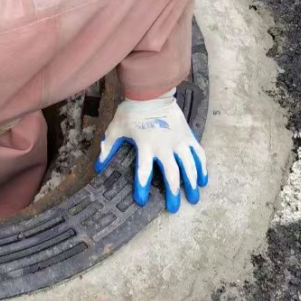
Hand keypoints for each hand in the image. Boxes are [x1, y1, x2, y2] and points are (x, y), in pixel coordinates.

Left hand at [95, 89, 207, 212]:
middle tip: (174, 208)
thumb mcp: (115, 129)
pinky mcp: (188, 136)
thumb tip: (98, 166)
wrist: (152, 92)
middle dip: (172, 193)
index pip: (144, 172)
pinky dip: (202, 167)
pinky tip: (203, 180)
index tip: (142, 201)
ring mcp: (178, 142)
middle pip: (171, 175)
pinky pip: (198, 154)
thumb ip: (108, 148)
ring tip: (193, 198)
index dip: (142, 188)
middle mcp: (164, 147)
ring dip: (191, 184)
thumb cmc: (131, 112)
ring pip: (188, 167)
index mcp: (145, 146)